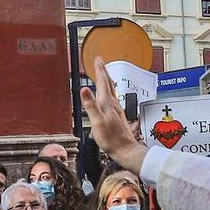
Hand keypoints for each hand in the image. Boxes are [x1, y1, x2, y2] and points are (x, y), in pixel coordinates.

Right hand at [80, 56, 148, 172]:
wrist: (125, 150)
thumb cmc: (111, 139)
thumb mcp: (97, 122)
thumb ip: (90, 105)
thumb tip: (84, 89)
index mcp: (107, 103)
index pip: (102, 82)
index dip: (99, 70)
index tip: (97, 59)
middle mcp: (113, 104)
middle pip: (108, 84)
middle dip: (103, 71)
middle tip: (99, 62)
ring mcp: (116, 110)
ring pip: (111, 91)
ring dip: (106, 81)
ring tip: (103, 75)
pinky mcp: (117, 116)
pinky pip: (112, 98)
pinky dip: (108, 92)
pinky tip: (108, 96)